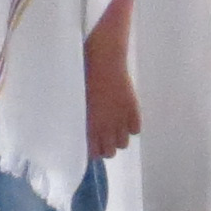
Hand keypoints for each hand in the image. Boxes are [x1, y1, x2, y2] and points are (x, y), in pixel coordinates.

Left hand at [85, 46, 140, 160]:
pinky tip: (124, 116)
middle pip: (110, 153)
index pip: (93, 152)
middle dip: (106, 146)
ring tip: (113, 124)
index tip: (90, 146)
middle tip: (102, 135)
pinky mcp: (133, 109)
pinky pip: (135, 129)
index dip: (92, 151)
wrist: (104, 57)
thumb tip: (77, 127)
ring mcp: (121, 118)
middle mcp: (106, 126)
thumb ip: (79, 116)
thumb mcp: (75, 97)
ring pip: (123, 144)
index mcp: (88, 123)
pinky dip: (131, 125)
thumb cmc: (83, 73)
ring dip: (118, 137)